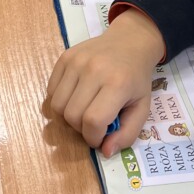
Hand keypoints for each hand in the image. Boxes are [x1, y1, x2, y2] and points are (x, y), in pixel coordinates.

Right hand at [46, 9, 165, 153]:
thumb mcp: (142, 107)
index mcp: (117, 84)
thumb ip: (127, 133)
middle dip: (81, 128)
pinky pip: (50, 91)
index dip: (93, 137)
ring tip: (83, 110)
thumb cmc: (137, 78)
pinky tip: (75, 97)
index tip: (100, 137)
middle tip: (93, 123)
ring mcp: (76, 61)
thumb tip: (105, 152)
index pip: (93, 121)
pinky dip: (60, 101)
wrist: (130, 42)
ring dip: (68, 117)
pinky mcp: (64, 57)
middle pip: (72, 116)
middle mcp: (94, 70)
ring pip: (57, 106)